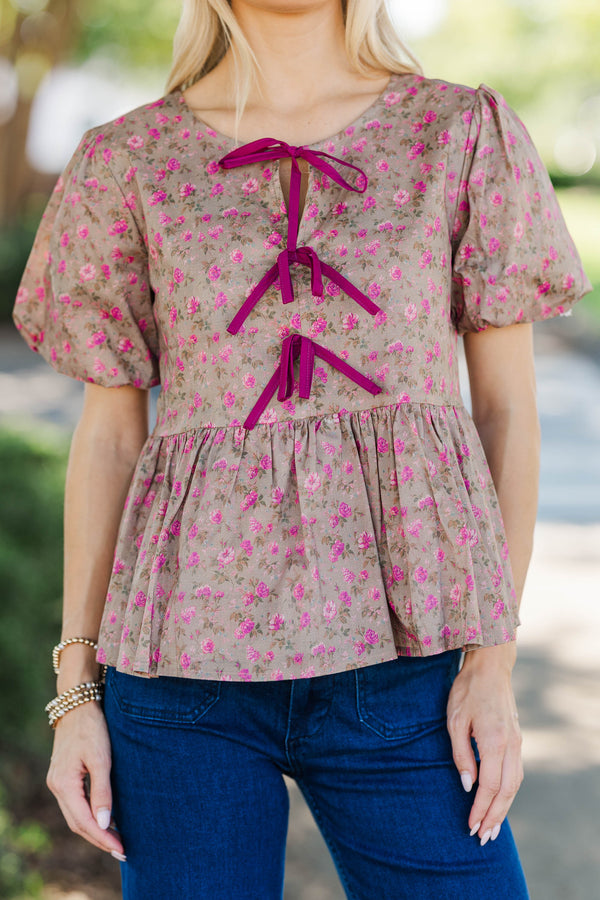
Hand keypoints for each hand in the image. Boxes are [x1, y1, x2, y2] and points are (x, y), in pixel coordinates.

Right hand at [46, 701, 124, 859]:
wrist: (78, 704)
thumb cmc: (92, 728)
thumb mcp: (101, 759)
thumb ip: (102, 791)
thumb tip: (104, 823)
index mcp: (64, 784)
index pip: (84, 821)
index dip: (102, 838)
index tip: (121, 848)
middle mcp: (57, 786)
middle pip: (77, 823)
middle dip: (99, 839)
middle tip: (122, 850)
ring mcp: (58, 781)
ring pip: (75, 815)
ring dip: (94, 829)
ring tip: (115, 840)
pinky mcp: (63, 776)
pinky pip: (75, 804)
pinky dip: (89, 815)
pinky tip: (104, 819)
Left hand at [446, 643, 522, 845]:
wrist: (490, 667)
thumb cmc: (467, 691)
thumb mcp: (454, 720)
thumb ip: (461, 754)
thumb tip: (468, 785)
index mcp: (494, 742)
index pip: (489, 786)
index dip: (480, 809)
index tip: (470, 827)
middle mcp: (510, 746)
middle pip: (507, 791)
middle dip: (494, 817)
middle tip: (483, 839)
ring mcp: (517, 743)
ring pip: (515, 784)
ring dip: (504, 808)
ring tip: (492, 828)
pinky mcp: (517, 739)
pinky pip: (516, 773)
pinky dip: (509, 792)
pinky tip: (500, 801)